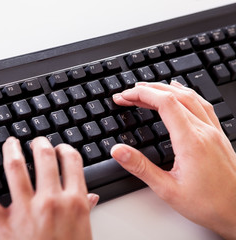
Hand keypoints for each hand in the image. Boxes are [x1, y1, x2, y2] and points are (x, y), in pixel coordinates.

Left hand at [0, 136, 98, 239]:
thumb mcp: (84, 231)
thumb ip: (86, 209)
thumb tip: (91, 196)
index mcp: (74, 202)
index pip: (72, 161)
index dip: (65, 149)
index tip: (61, 149)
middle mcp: (50, 201)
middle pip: (45, 157)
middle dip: (40, 143)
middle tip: (37, 141)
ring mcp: (25, 210)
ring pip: (15, 167)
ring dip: (11, 149)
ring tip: (11, 142)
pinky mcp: (2, 225)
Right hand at [112, 81, 235, 238]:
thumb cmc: (208, 204)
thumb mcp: (167, 189)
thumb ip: (140, 167)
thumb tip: (118, 150)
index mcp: (191, 141)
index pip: (165, 103)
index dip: (141, 95)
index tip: (124, 96)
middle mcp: (204, 131)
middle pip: (174, 95)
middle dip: (148, 90)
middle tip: (128, 94)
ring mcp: (213, 131)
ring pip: (189, 97)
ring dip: (165, 89)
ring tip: (147, 89)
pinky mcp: (217, 135)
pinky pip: (202, 104)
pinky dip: (186, 94)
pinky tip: (180, 93)